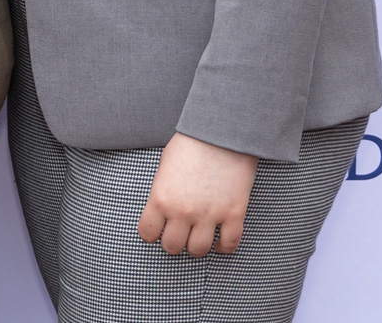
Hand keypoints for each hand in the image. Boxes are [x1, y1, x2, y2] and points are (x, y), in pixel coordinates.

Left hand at [138, 133, 257, 258]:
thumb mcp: (165, 166)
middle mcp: (183, 211)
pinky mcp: (234, 214)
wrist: (222, 131)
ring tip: (197, 239)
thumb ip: (162, 191)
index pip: (147, 233)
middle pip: (172, 246)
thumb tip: (162, 211)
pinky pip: (229, 244)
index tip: (156, 231)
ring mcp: (209, 214)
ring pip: (198, 250)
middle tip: (177, 235)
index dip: (151, 234)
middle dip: (173, 243)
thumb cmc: (191, 143)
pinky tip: (219, 242)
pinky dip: (223, 248)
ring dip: (196, 248)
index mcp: (161, 198)